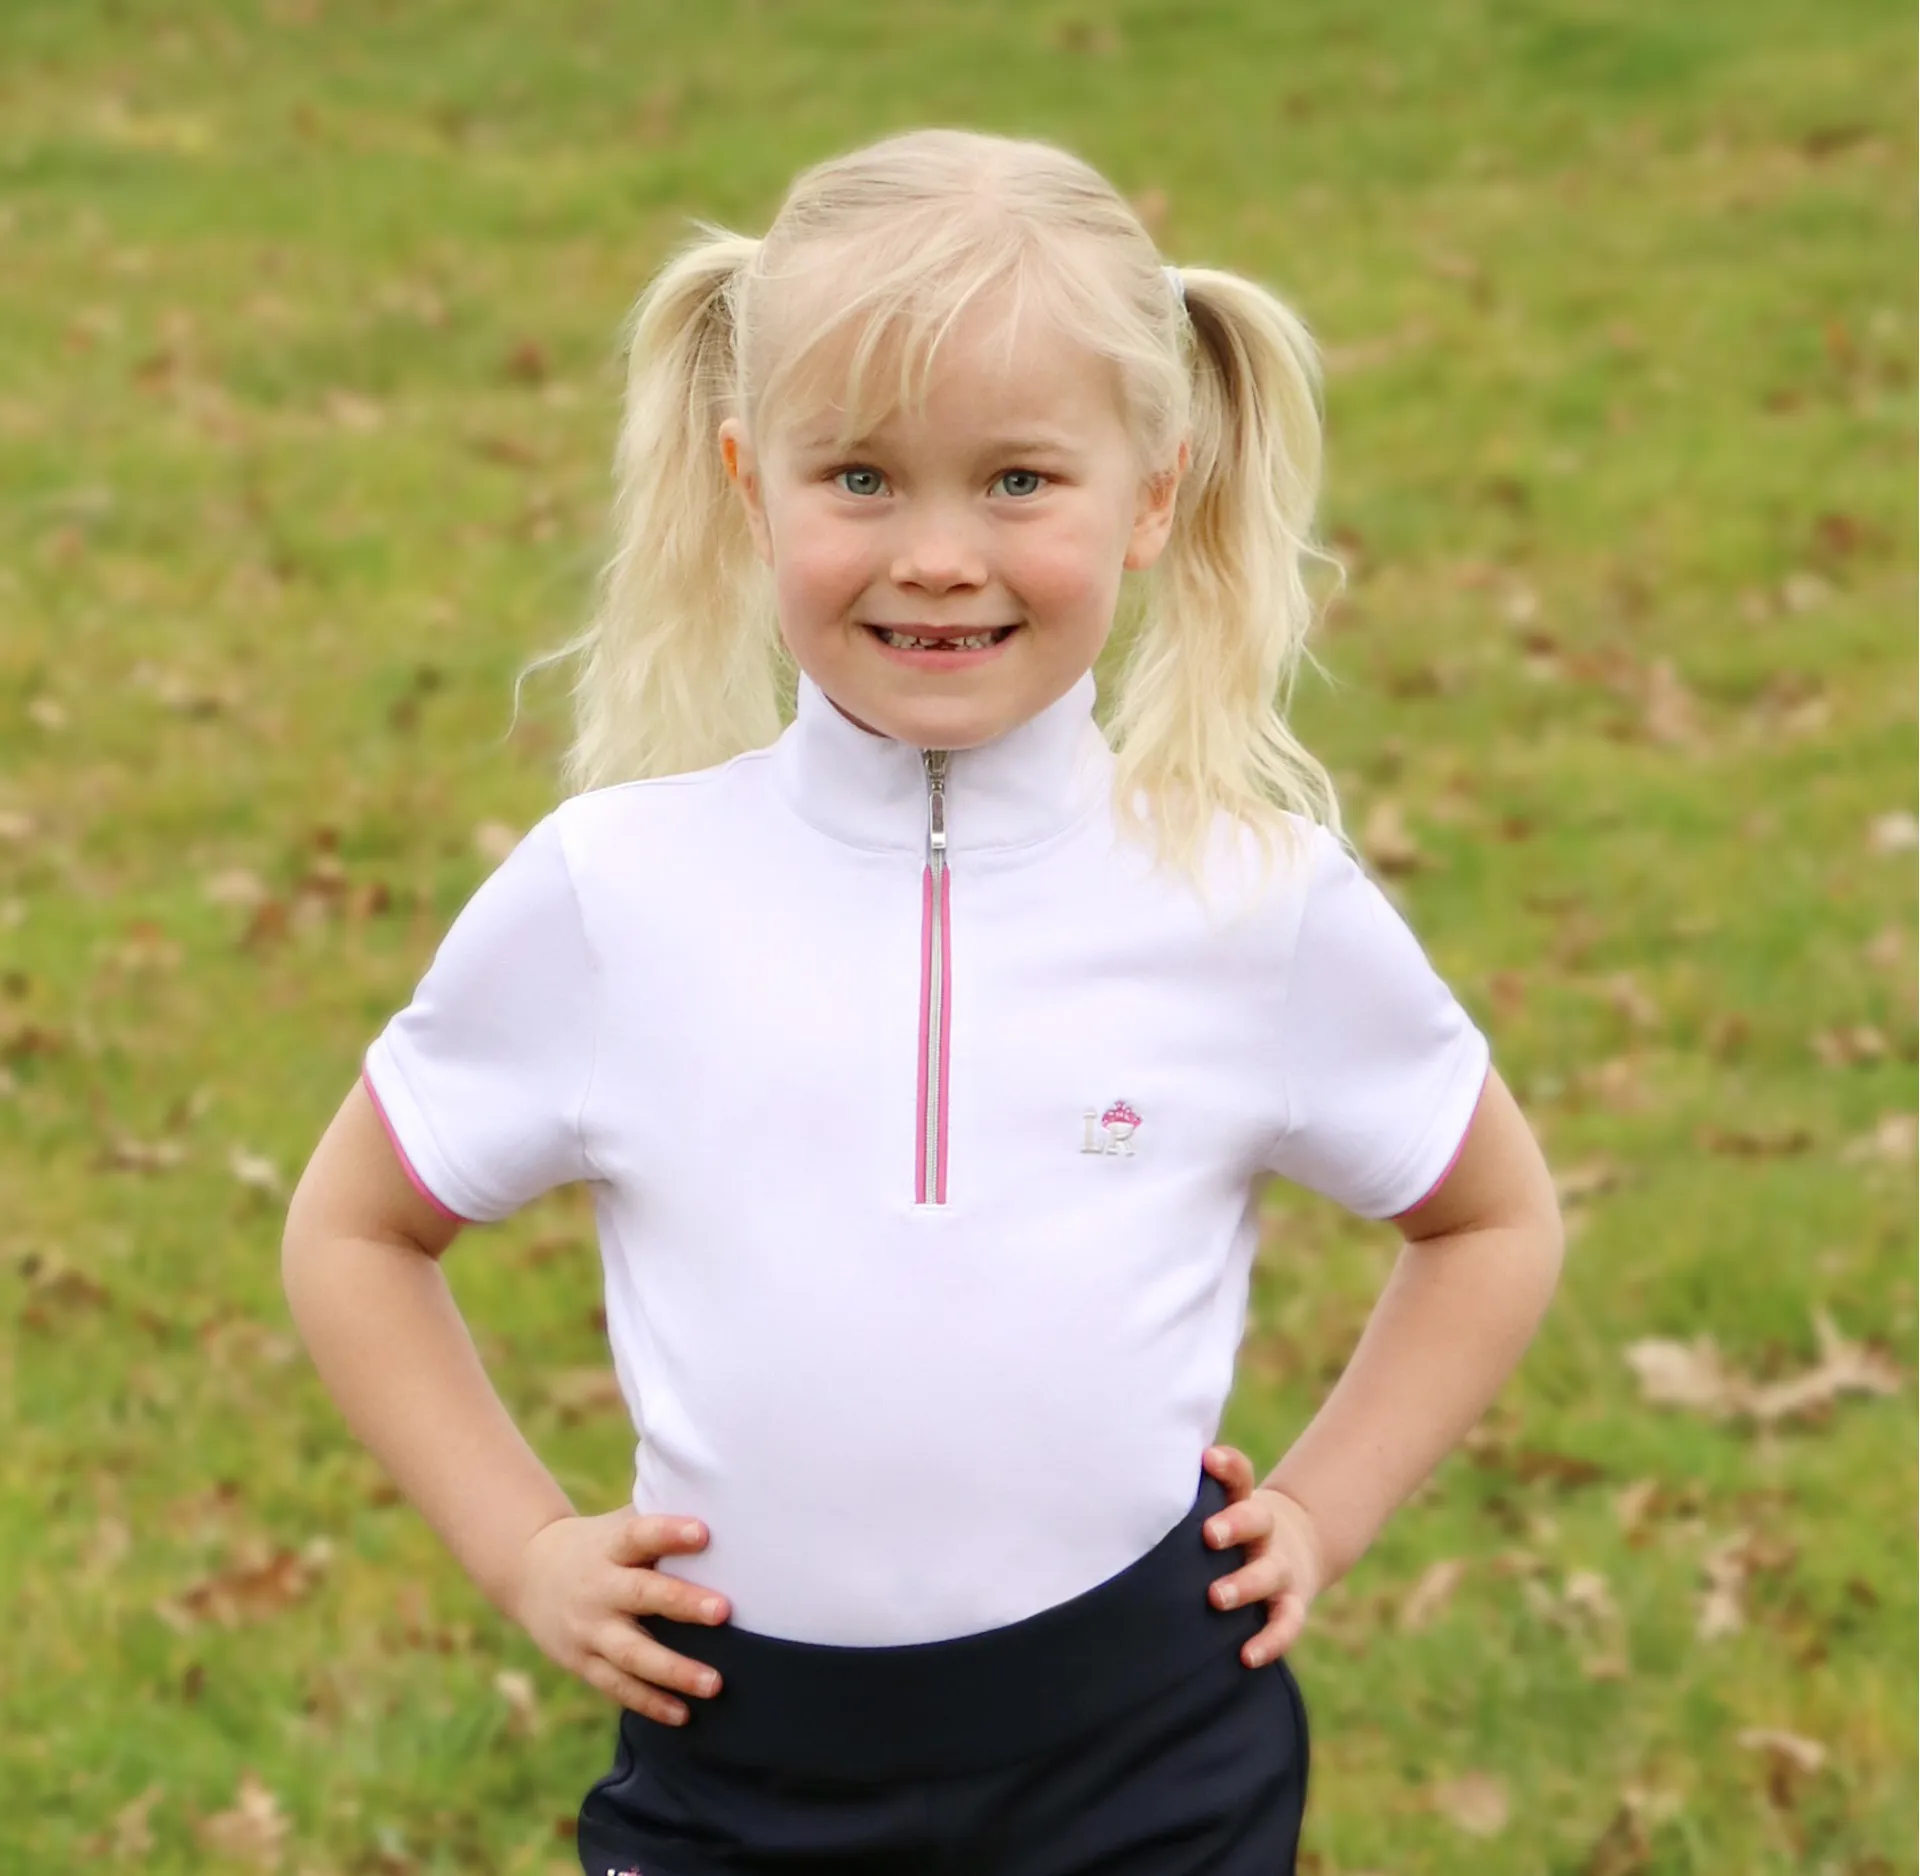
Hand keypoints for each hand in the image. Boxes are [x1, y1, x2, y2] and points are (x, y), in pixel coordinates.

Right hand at [508, 1508, 730, 1725]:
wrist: (530, 1571)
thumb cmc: (603, 1543)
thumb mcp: (621, 1524)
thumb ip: (662, 1520)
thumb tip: (729, 1510)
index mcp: (610, 1547)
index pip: (639, 1535)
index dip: (669, 1533)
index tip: (704, 1532)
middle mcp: (598, 1588)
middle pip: (640, 1595)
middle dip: (683, 1603)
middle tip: (724, 1611)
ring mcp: (589, 1630)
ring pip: (631, 1653)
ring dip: (674, 1671)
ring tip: (715, 1683)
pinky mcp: (583, 1662)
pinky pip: (618, 1687)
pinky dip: (650, 1703)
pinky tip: (684, 1715)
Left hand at [1201, 1444, 1326, 1667]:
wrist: (1298, 1548)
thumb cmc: (1234, 1528)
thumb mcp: (1222, 1507)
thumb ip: (1190, 1501)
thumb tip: (1133, 1487)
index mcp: (1244, 1503)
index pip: (1240, 1477)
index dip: (1228, 1466)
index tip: (1208, 1458)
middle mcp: (1265, 1534)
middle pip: (1257, 1521)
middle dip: (1234, 1525)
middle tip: (1209, 1534)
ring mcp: (1280, 1569)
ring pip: (1268, 1575)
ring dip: (1244, 1585)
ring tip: (1216, 1597)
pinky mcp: (1292, 1604)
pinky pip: (1286, 1625)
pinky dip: (1270, 1642)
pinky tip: (1246, 1656)